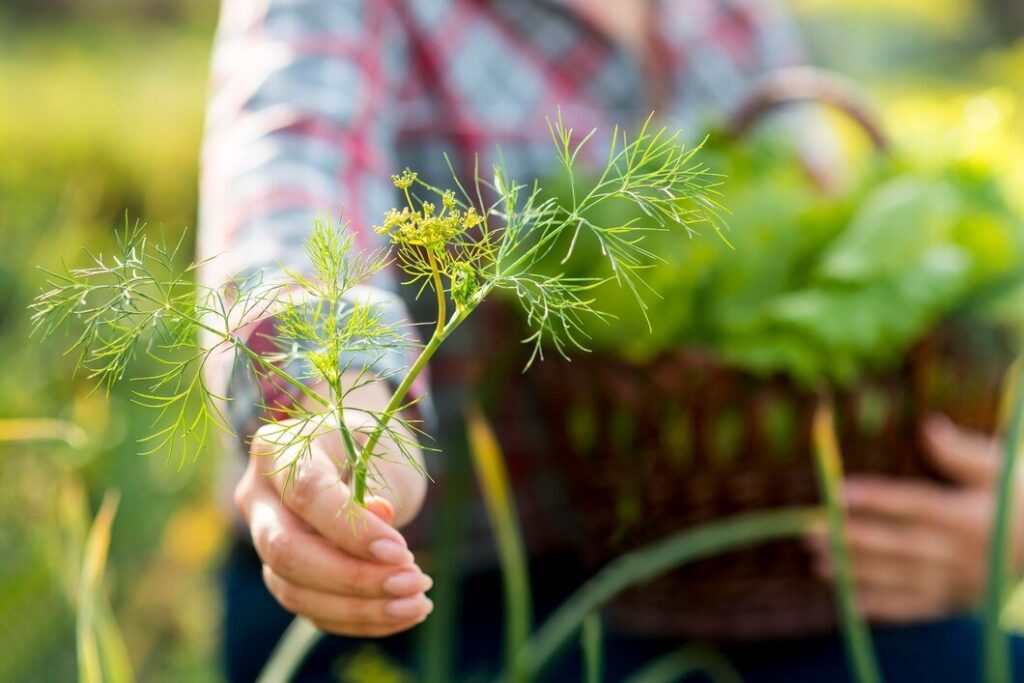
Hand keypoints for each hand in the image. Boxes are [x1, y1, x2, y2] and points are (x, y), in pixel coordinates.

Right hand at [234, 417, 432, 636]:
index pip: (308, 494)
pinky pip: (311, 610)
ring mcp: (262, 540)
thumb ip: (377, 483)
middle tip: (413, 582)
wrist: (350, 453)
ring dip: (362, 609)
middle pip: (287, 552)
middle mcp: (258, 497)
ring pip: (295, 591)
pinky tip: (403, 613)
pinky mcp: (280, 574)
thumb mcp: (378, 449)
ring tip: (417, 603)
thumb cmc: (367, 445)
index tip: (402, 552)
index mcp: (279, 449)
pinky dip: (360, 620)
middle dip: (353, 579)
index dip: (353, 531)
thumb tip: (381, 526)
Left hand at [807, 414, 1023, 622]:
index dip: (875, 499)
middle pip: (898, 545)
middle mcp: (962, 553)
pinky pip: (918, 608)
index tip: (837, 493)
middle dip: (852, 540)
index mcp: (969, 516)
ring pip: (902, 578)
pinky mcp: (959, 601)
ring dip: (858, 574)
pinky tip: (851, 602)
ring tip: (819, 565)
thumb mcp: (1002, 470)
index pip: (914, 505)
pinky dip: (884, 607)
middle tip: (809, 534)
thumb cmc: (1023, 500)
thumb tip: (928, 426)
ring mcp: (959, 581)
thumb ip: (963, 453)